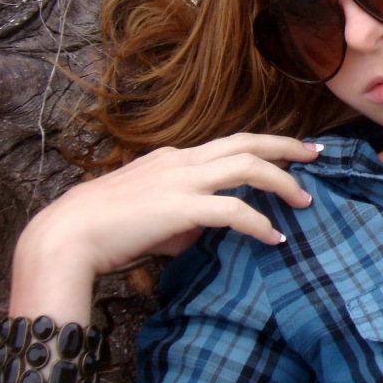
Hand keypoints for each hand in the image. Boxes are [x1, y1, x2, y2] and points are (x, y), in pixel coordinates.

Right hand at [20, 133, 318, 277]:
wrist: (64, 237)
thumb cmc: (101, 231)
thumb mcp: (150, 215)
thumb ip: (184, 217)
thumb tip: (209, 232)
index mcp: (172, 158)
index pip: (229, 144)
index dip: (265, 145)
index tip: (294, 150)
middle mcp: (181, 161)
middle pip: (247, 143)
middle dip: (287, 147)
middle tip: (317, 155)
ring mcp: (180, 181)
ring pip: (247, 168)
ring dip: (282, 182)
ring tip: (305, 201)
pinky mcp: (179, 207)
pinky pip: (233, 210)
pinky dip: (259, 223)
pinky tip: (276, 238)